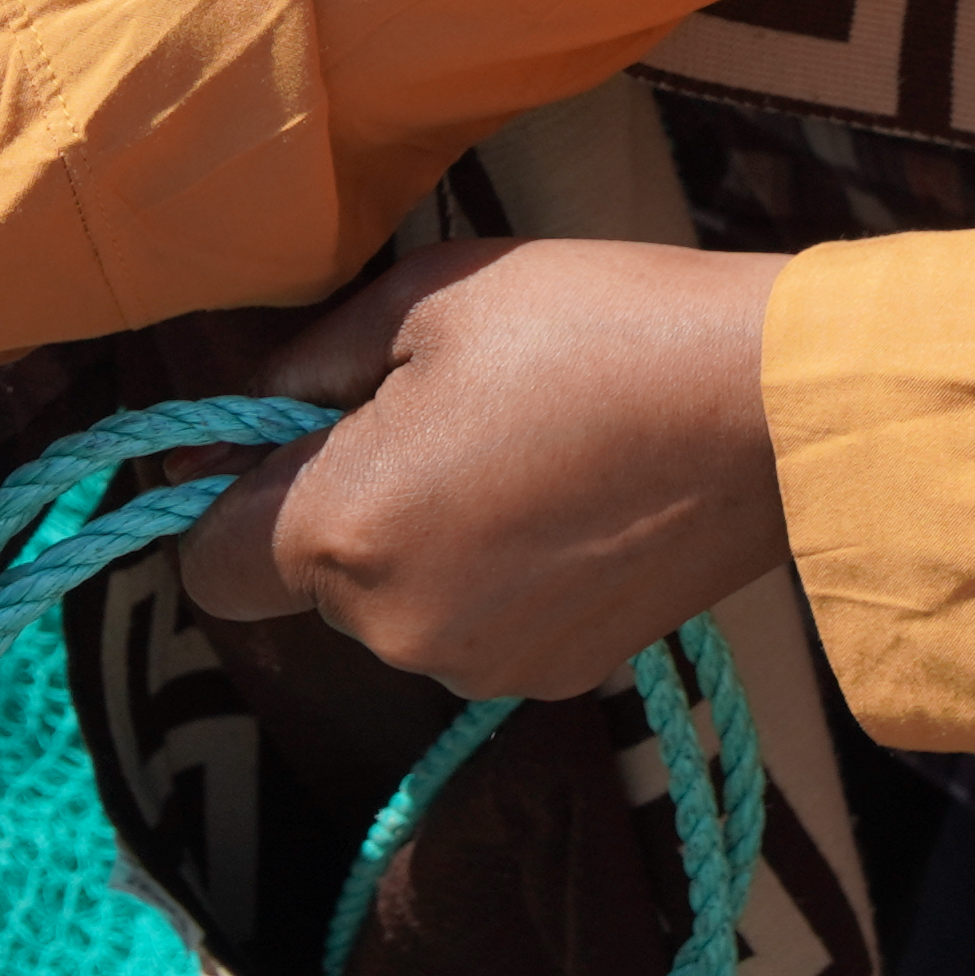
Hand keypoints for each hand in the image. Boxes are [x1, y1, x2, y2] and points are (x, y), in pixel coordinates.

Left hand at [178, 240, 790, 697]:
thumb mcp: (431, 297)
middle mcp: (393, 628)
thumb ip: (310, 357)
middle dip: (345, 508)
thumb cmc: (593, 326)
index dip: (230, 495)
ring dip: (424, 546)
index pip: (207, 561)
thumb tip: (249, 396)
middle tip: (438, 413)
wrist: (767, 410)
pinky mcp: (555, 678)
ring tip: (522, 452)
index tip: (286, 435)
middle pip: (310, 582)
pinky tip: (570, 503)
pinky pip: (478, 628)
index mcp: (340, 531)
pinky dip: (498, 579)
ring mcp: (479, 667)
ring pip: (396, 608)